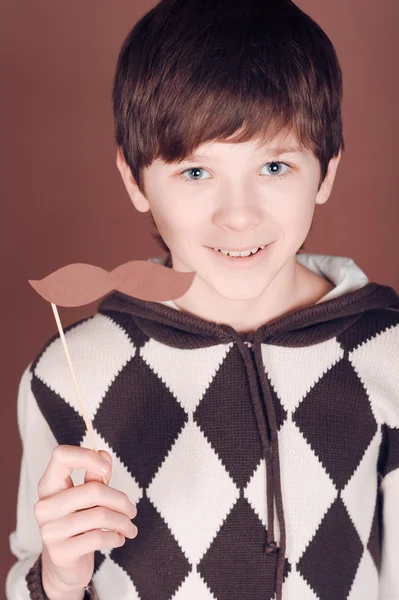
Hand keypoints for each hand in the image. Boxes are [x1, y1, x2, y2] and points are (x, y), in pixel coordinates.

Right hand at [34, 445, 136, 597]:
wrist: (65, 566)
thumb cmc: (79, 522)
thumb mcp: (86, 497)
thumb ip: (95, 475)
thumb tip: (103, 453)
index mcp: (49, 485)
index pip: (61, 456)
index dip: (87, 456)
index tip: (107, 469)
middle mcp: (45, 506)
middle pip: (93, 490)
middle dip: (120, 500)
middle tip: (132, 510)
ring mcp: (50, 530)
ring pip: (99, 515)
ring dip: (123, 522)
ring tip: (130, 527)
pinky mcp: (60, 552)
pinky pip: (98, 538)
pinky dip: (116, 537)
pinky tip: (120, 539)